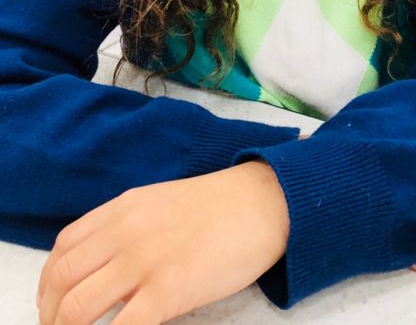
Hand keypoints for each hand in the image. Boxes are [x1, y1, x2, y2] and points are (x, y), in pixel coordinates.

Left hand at [36, 162, 288, 324]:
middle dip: (52, 315)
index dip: (49, 282)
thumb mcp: (161, 202)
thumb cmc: (219, 207)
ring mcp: (146, 261)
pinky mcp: (170, 289)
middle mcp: (126, 231)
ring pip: (79, 308)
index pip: (64, 247)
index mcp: (124, 208)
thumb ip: (127, 226)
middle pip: (63, 279)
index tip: (53, 304)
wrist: (265, 203)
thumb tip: (101, 265)